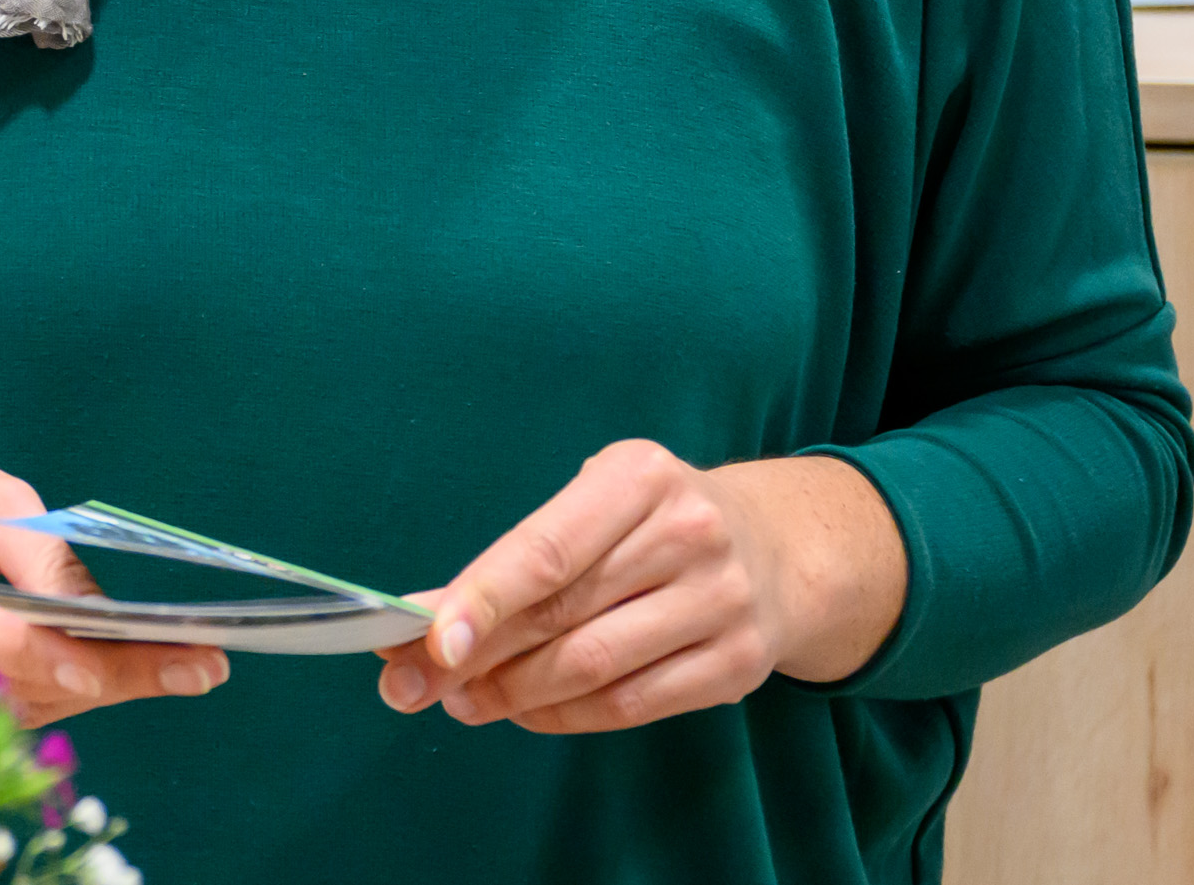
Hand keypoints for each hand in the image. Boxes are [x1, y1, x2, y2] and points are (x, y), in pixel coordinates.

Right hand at [0, 428, 229, 727]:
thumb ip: (25, 547)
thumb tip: (91, 609)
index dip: (63, 655)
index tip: (136, 659)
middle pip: (21, 689)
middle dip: (114, 677)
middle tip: (201, 664)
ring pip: (18, 708)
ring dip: (96, 686)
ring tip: (177, 663)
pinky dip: (59, 686)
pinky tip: (115, 665)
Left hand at [378, 444, 906, 734]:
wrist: (780, 548)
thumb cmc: (653, 522)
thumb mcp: (592, 507)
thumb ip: (515, 559)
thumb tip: (424, 619)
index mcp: (639, 478)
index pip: (545, 550)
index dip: (482, 600)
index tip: (427, 641)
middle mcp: (689, 535)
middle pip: (560, 614)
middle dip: (475, 657)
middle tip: (413, 683)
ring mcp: (722, 604)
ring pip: (593, 667)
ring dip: (514, 693)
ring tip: (465, 699)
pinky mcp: (739, 666)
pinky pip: (632, 704)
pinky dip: (566, 716)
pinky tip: (527, 712)